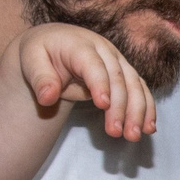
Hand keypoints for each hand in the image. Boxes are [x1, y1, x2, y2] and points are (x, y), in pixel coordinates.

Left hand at [18, 23, 156, 140]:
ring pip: (134, 85)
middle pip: (118, 78)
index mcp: (79, 44)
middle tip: (117, 132)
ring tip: (133, 135)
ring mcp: (117, 61)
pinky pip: (139, 90)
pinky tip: (149, 127)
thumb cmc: (40, 54)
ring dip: (138, 111)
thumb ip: (39, 78)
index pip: (93, 64)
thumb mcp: (30, 61)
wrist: (53, 44)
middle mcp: (104, 51)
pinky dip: (146, 108)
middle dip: (120, 106)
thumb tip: (47, 98)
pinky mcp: (124, 74)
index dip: (99, 83)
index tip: (103, 105)